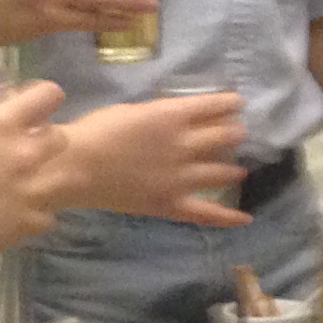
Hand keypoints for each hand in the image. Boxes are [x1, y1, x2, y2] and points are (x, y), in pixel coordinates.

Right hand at [0, 81, 77, 255]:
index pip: (45, 96)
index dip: (45, 95)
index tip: (36, 100)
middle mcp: (23, 154)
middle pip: (60, 139)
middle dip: (50, 138)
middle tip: (32, 143)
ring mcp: (29, 190)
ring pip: (65, 179)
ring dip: (53, 177)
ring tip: (36, 180)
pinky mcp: (26, 223)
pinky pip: (47, 218)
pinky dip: (38, 216)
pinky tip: (24, 214)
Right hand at [59, 93, 253, 225]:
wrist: (75, 166)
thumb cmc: (96, 131)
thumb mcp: (132, 110)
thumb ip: (159, 115)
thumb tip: (176, 118)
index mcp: (172, 116)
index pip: (214, 107)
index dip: (230, 104)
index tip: (238, 104)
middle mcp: (184, 145)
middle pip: (224, 137)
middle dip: (235, 134)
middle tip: (239, 135)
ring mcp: (181, 178)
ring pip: (222, 172)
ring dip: (233, 169)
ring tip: (240, 170)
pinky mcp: (171, 204)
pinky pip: (207, 213)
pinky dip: (228, 217)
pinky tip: (246, 218)